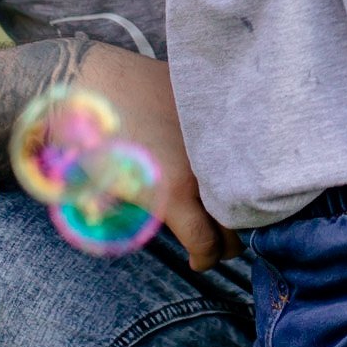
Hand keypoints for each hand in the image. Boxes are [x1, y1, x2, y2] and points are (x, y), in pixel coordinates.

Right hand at [78, 44, 239, 273]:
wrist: (85, 87)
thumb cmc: (126, 84)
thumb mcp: (179, 86)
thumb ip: (205, 113)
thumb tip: (225, 128)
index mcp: (224, 124)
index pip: (261, 170)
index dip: (257, 194)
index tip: (249, 204)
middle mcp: (220, 148)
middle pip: (253, 199)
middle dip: (245, 220)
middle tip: (234, 227)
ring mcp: (198, 173)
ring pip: (231, 226)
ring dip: (226, 240)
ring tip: (218, 245)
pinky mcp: (172, 197)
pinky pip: (202, 242)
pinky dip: (204, 256)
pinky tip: (198, 262)